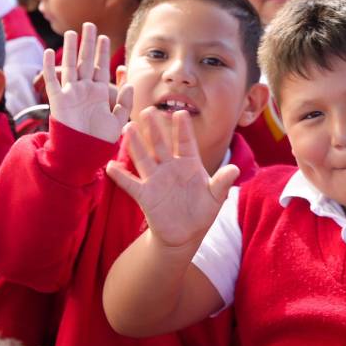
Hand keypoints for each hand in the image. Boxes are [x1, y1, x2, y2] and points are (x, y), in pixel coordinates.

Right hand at [43, 23, 130, 143]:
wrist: (83, 153)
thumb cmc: (101, 140)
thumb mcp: (119, 121)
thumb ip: (125, 102)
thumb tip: (131, 83)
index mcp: (99, 93)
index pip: (100, 67)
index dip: (102, 52)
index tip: (104, 36)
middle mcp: (84, 90)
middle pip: (85, 61)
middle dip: (87, 44)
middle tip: (89, 25)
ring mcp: (70, 93)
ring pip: (70, 66)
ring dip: (70, 50)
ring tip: (72, 32)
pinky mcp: (58, 100)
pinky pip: (52, 81)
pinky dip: (49, 67)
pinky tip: (48, 52)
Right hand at [106, 108, 239, 248]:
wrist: (185, 234)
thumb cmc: (202, 212)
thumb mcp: (215, 197)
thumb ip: (222, 182)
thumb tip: (235, 169)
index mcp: (189, 164)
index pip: (186, 142)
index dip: (183, 129)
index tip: (180, 113)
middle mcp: (171, 168)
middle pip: (161, 145)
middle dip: (154, 129)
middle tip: (147, 110)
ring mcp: (156, 180)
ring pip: (144, 159)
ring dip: (136, 145)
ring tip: (128, 128)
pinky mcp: (146, 195)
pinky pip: (131, 183)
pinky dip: (121, 176)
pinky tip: (110, 165)